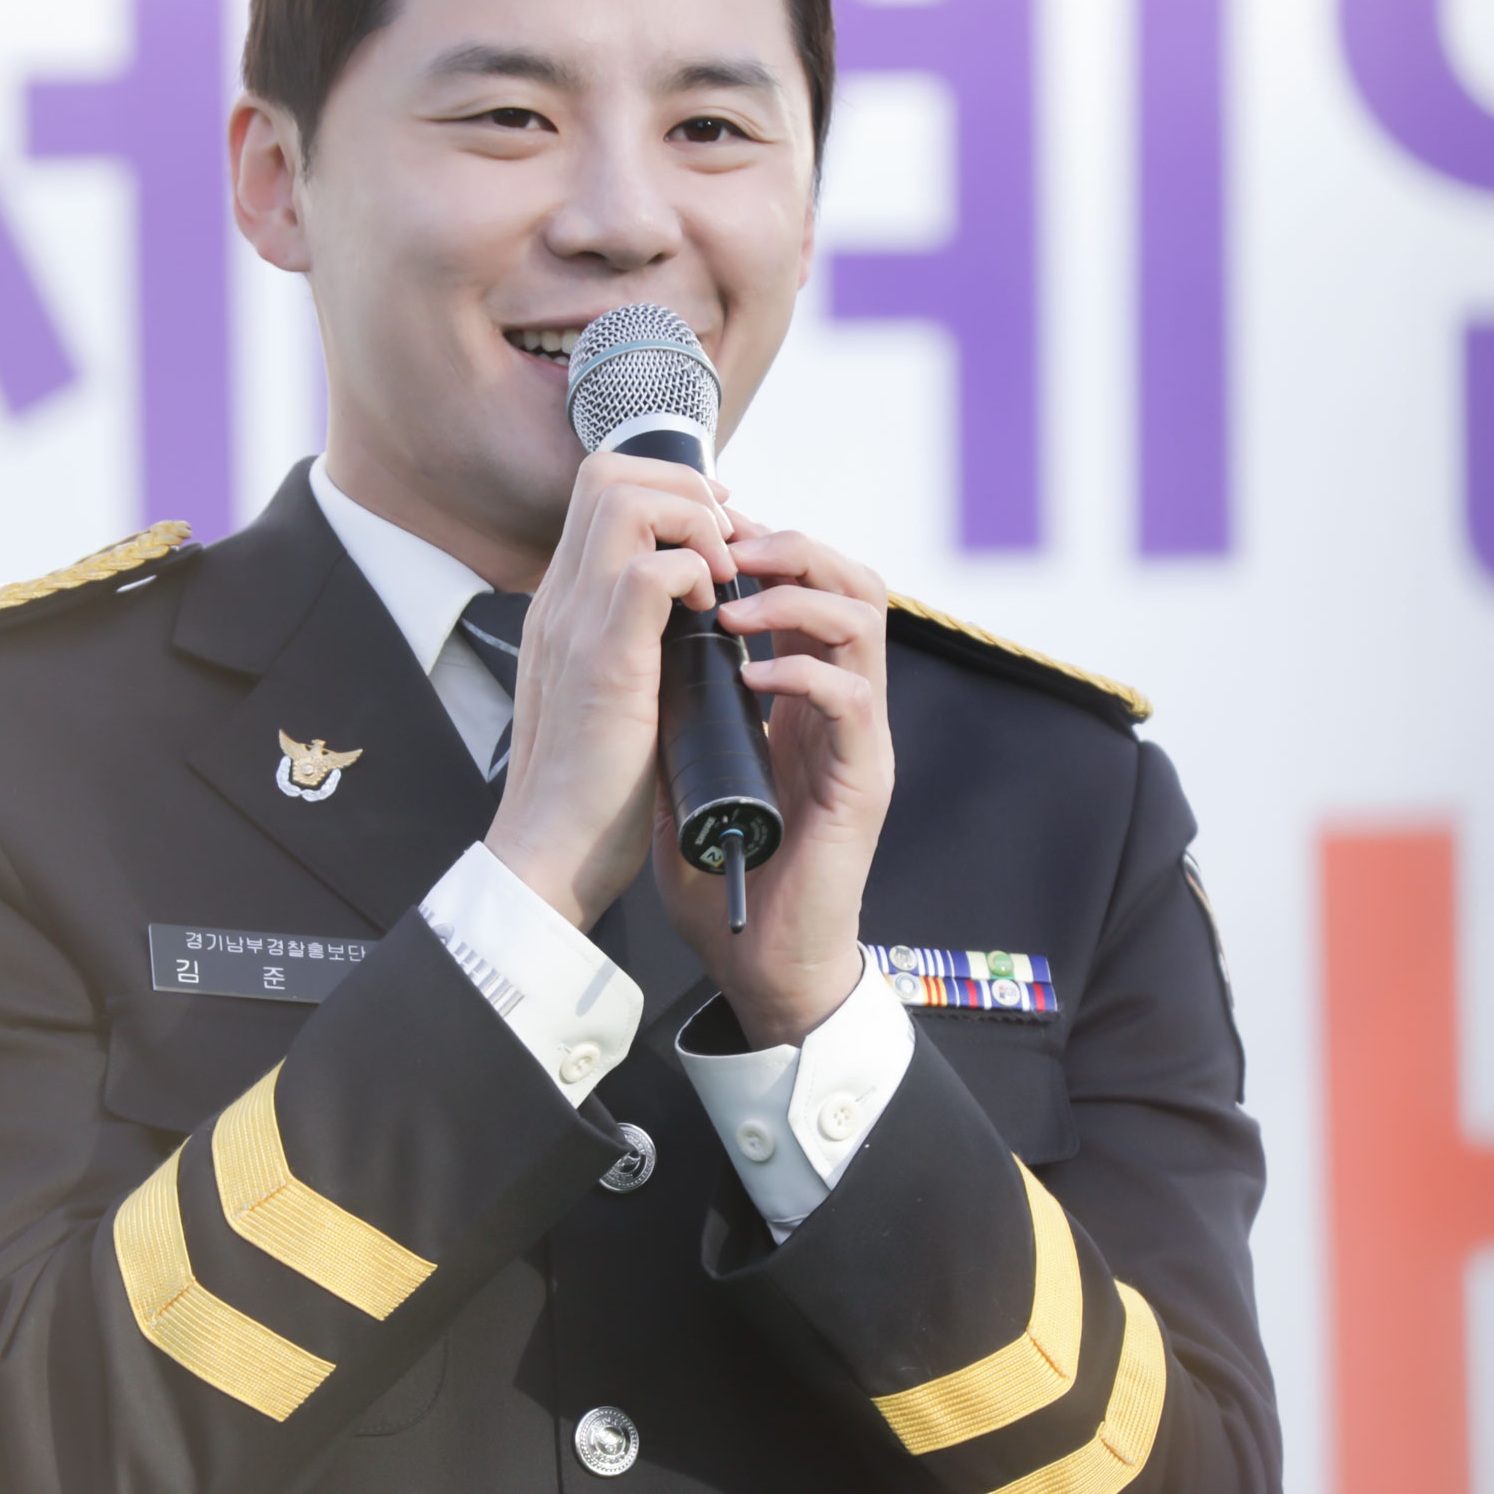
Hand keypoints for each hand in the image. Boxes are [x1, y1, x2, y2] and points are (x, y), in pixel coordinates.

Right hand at [485, 453, 739, 931]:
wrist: (552, 853)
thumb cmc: (590, 789)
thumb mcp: (610, 693)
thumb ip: (635, 644)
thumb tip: (689, 615)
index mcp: (563, 606)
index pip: (600, 490)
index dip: (667, 490)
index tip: (714, 535)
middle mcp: (560, 600)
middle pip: (607, 473)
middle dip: (683, 487)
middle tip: (723, 542)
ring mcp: (575, 623)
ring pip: (626, 501)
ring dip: (691, 523)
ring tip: (719, 575)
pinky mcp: (604, 661)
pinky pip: (652, 572)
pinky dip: (694, 576)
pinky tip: (712, 618)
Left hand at [652, 517, 892, 1047]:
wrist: (759, 959)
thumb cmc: (724, 867)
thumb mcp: (682, 761)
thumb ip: (674, 701)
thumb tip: (628, 639)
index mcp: (802, 692)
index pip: (809, 584)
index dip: (765, 545)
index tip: (708, 535)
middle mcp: (841, 702)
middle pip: (852, 579)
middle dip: (791, 547)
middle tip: (728, 551)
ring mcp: (858, 738)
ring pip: (866, 618)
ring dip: (796, 595)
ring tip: (735, 608)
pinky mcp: (863, 782)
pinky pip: (853, 698)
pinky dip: (802, 671)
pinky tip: (752, 677)